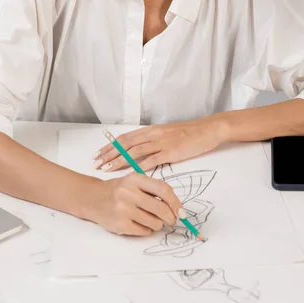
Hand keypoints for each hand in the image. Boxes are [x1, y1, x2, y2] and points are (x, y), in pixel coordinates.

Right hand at [86, 172, 181, 235]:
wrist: (92, 198)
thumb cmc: (119, 190)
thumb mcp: (135, 182)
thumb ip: (153, 191)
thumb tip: (177, 208)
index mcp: (135, 179)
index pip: (163, 190)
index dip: (176, 202)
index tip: (181, 211)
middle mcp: (129, 193)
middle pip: (161, 208)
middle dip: (171, 217)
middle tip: (172, 220)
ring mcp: (123, 209)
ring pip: (154, 223)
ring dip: (157, 224)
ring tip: (150, 220)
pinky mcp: (120, 225)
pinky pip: (144, 231)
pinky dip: (146, 230)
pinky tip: (138, 223)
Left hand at [92, 116, 225, 172]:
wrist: (208, 129)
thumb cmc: (190, 133)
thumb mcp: (168, 134)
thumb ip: (154, 141)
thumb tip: (141, 151)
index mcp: (152, 130)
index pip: (126, 137)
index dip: (110, 146)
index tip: (98, 153)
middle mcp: (153, 134)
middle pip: (125, 144)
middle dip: (108, 154)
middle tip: (95, 163)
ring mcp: (162, 142)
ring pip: (134, 151)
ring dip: (119, 161)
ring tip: (106, 169)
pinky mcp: (171, 152)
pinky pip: (152, 159)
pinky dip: (140, 166)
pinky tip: (130, 173)